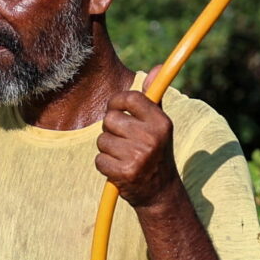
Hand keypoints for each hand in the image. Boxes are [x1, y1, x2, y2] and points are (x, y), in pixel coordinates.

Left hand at [95, 90, 182, 210]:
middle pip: (110, 119)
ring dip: (108, 149)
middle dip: (111, 129)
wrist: (160, 192)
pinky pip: (99, 159)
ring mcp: (138, 156)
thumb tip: (158, 68)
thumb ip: (154, 97)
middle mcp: (151, 138)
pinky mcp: (124, 173)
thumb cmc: (156, 152)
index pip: (130, 98)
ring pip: (102, 140)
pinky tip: (119, 169)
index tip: (117, 109)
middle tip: (124, 141)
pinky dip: (105, 165)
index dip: (117, 102)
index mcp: (161, 122)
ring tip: (124, 156)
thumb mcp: (159, 124)